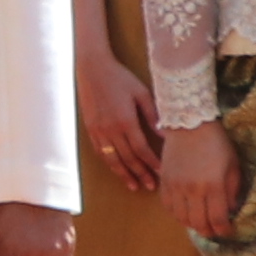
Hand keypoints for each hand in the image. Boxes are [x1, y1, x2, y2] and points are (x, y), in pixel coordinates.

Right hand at [80, 53, 159, 197]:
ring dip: (124, 174)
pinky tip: (117, 170)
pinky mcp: (90, 129)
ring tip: (134, 186)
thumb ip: (152, 114)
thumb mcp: (141, 92)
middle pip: (128, 158)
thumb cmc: (120, 78)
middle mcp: (111, 130)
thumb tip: (165, 134)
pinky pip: (100, 152)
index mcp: (125, 121)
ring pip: (112, 159)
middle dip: (141, 173)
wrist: (92, 69)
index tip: (162, 173)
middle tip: (151, 186)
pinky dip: (110, 164)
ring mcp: (98, 131)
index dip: (152, 163)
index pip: (141, 149)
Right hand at [157, 118, 239, 242]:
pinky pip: (168, 207)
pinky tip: (185, 211)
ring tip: (200, 222)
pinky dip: (177, 214)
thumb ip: (233, 190)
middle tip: (214, 230)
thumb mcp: (233, 165)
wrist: (190, 123)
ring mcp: (176, 186)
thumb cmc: (216, 143)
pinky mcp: (164, 181)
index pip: (218, 219)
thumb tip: (231, 210)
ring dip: (192, 224)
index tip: (228, 230)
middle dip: (208, 231)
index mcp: (214, 185)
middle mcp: (193, 189)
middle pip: (199, 223)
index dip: (224, 230)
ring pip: (181, 218)